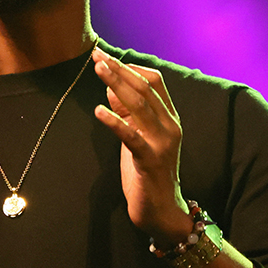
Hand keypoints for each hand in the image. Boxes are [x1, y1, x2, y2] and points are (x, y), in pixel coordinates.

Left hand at [91, 49, 191, 245]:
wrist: (162, 211)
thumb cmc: (148, 173)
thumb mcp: (138, 137)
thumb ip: (129, 114)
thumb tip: (111, 88)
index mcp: (169, 118)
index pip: (154, 81)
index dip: (129, 67)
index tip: (106, 57)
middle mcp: (170, 126)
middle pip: (145, 88)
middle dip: (119, 70)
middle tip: (97, 57)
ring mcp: (162, 143)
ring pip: (140, 105)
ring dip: (117, 85)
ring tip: (98, 70)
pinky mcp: (150, 160)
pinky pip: (132, 136)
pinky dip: (115, 121)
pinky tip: (99, 111)